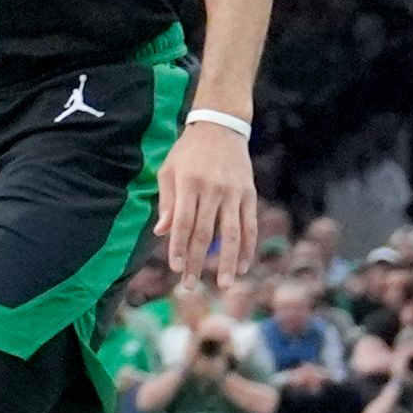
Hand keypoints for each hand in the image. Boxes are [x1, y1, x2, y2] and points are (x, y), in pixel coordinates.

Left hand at [157, 115, 259, 271]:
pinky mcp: (249, 194)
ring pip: (232, 233)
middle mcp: (213, 189)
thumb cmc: (188, 151)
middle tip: (191, 285)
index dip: (179, 246)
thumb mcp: (169, 169)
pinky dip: (247, 247)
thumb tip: (162, 232)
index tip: (176, 268)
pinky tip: (243, 266)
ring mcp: (234, 193)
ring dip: (228, 261)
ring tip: (224, 285)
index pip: (183, 222)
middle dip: (197, 261)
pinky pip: (250, 225)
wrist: (221, 126)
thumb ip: (167, 202)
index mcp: (189, 183)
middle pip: (205, 233)